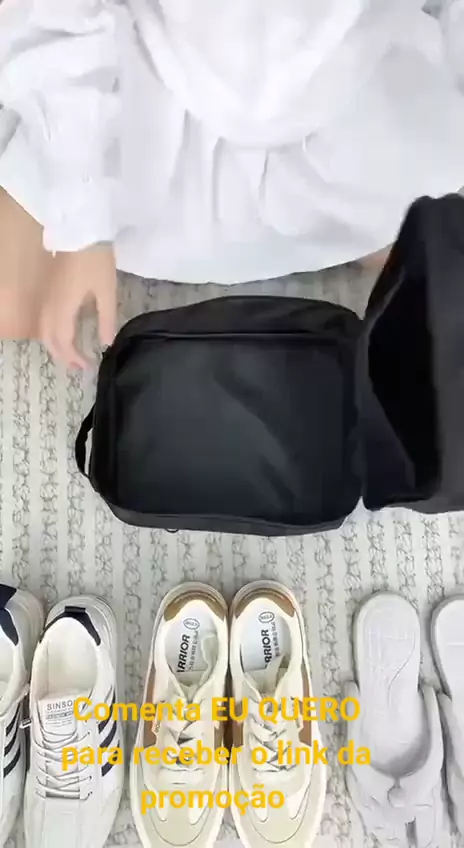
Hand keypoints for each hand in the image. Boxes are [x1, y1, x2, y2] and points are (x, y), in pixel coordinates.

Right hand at [39, 243, 116, 367]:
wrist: (80, 230)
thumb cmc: (96, 261)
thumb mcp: (107, 292)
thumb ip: (106, 319)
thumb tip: (106, 343)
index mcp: (63, 308)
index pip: (63, 342)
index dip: (74, 358)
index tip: (89, 366)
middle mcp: (50, 306)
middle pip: (48, 339)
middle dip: (62, 356)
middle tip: (79, 366)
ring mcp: (47, 297)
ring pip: (43, 329)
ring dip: (55, 345)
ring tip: (71, 353)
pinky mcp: (49, 289)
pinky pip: (44, 318)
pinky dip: (51, 332)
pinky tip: (64, 332)